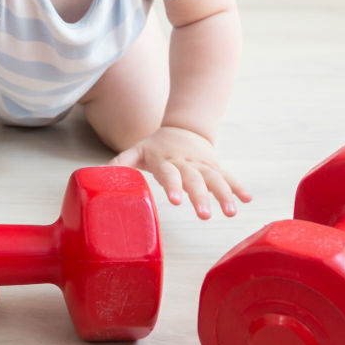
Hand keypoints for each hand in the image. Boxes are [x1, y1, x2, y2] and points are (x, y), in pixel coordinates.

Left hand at [109, 125, 251, 218]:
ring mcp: (203, 164)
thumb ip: (121, 162)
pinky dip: (238, 187)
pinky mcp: (215, 166)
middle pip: (195, 180)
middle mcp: (186, 163)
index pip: (169, 174)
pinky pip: (228, 176)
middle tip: (204, 216)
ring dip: (224, 195)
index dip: (173, 186)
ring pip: (215, 178)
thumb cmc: (155, 145)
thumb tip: (97, 175)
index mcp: (166, 160)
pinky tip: (248, 199)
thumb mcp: (136, 150)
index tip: (176, 201)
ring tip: (232, 212)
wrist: (184, 127)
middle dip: (201, 197)